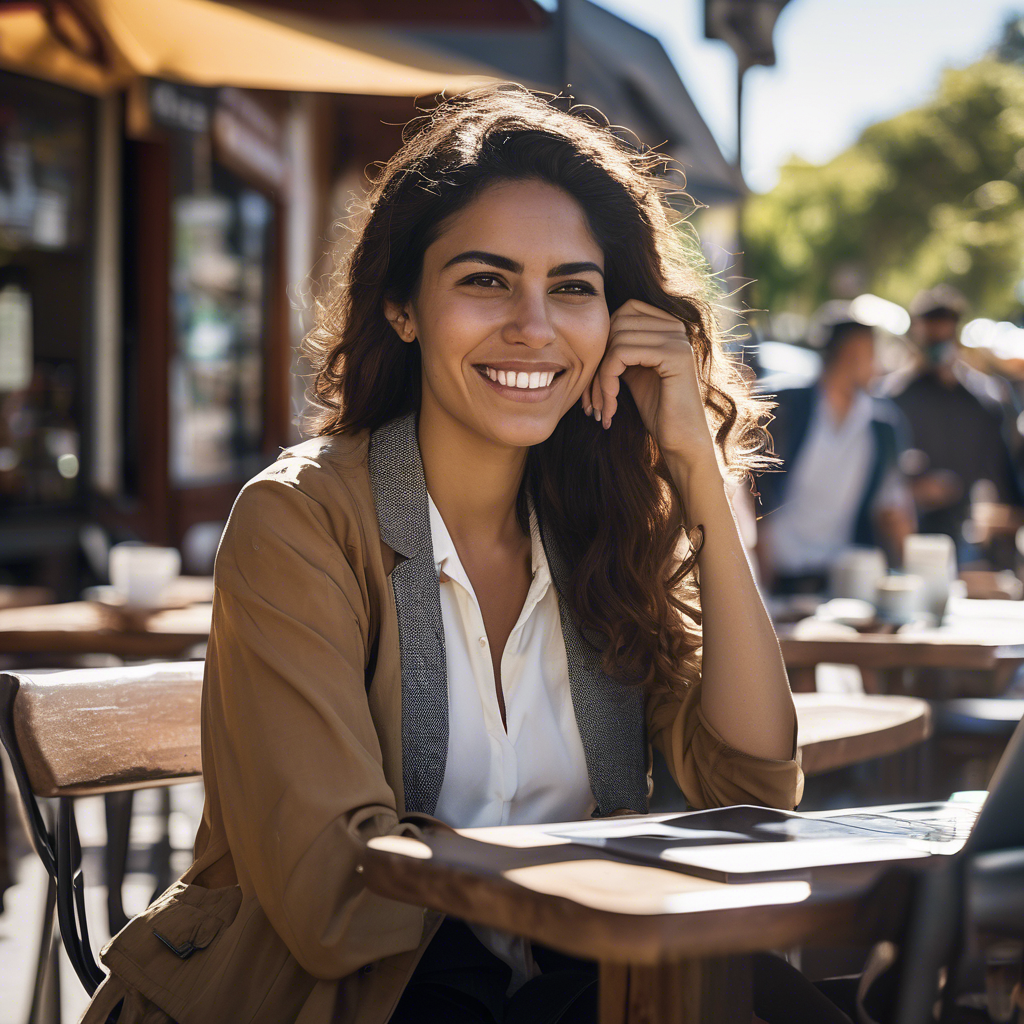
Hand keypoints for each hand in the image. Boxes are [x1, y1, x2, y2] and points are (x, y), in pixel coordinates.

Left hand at [582, 298, 717, 469]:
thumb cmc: (658, 408)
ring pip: (615, 340)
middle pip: (617, 324)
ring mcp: (677, 339)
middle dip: (597, 361)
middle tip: (593, 398)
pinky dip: (606, 380)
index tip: (596, 379)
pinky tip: (610, 406)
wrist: (682, 439)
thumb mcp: (635, 370)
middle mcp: (676, 326)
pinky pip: (621, 354)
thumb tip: (597, 328)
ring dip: (599, 377)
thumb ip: (623, 346)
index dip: (604, 341)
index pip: (624, 311)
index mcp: (669, 325)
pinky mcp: (674, 355)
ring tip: (602, 406)